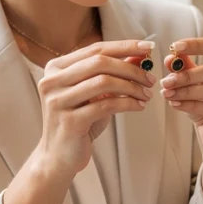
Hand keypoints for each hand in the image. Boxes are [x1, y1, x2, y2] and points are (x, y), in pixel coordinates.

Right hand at [34, 40, 155, 177]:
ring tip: (146, 95)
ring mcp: (58, 101)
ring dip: (131, 87)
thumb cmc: (79, 122)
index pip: (95, 49)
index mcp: (56, 68)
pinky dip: (127, 104)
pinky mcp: (69, 121)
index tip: (149, 47)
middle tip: (151, 78)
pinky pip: (106, 105)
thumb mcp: (95, 95)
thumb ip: (112, 74)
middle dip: (131, 69)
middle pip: (100, 63)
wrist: (59, 157)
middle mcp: (52, 81)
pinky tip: (139, 107)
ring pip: (103, 82)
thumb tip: (140, 56)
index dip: (124, 46)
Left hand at [160, 37, 202, 154]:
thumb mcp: (192, 84)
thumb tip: (170, 59)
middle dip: (190, 75)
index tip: (175, 47)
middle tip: (167, 80)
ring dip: (189, 91)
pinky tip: (177, 105)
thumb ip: (184, 70)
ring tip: (169, 94)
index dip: (197, 45)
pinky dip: (194, 106)